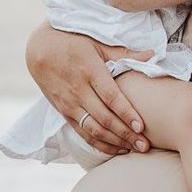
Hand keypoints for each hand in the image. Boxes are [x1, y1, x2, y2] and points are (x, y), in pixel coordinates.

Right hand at [26, 26, 148, 155]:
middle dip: (125, 134)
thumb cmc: (73, 43)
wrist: (40, 50)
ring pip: (93, 130)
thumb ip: (123, 53)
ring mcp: (69, 104)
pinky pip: (82, 133)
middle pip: (103, 118)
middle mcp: (78, 90)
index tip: (141, 126)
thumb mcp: (96, 43)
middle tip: (144, 144)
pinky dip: (99, 144)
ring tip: (134, 148)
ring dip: (114, 142)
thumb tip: (152, 54)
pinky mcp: (64, 113)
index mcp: (89, 71)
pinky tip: (116, 148)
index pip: (110, 97)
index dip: (126, 113)